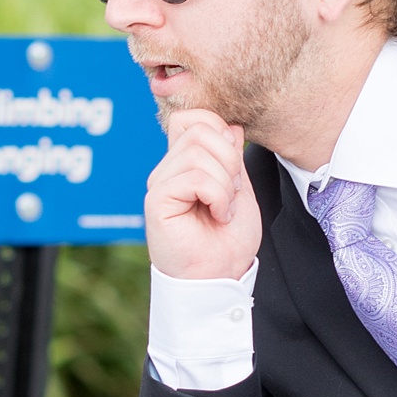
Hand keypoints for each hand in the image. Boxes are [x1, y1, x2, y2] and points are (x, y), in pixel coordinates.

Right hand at [145, 109, 260, 280]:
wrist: (219, 277)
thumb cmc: (227, 241)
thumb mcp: (239, 189)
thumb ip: (231, 157)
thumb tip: (230, 126)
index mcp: (185, 164)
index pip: (193, 118)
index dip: (219, 129)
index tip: (234, 166)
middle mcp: (168, 170)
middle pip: (199, 129)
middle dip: (230, 158)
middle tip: (233, 192)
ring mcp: (160, 184)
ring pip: (198, 152)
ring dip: (225, 182)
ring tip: (225, 209)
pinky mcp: (157, 200)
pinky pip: (193, 177)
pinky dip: (217, 195)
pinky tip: (218, 215)